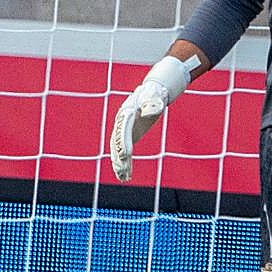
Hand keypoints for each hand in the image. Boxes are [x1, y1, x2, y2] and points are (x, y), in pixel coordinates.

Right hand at [108, 55, 196, 181]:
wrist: (151, 92)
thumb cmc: (154, 93)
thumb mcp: (155, 95)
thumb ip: (153, 102)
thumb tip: (151, 111)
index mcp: (126, 112)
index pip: (123, 129)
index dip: (123, 142)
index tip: (125, 155)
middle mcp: (121, 122)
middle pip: (117, 142)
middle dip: (120, 157)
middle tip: (124, 170)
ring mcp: (122, 130)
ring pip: (117, 149)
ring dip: (120, 164)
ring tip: (124, 178)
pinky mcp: (128, 137)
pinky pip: (123, 152)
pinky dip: (124, 164)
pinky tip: (126, 176)